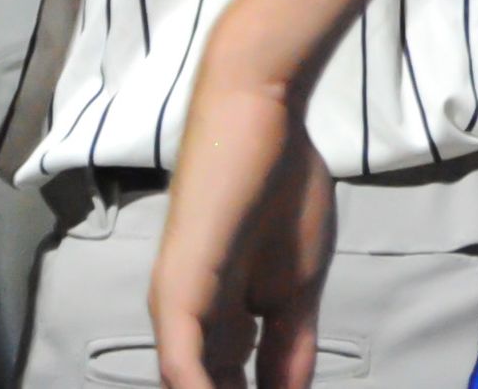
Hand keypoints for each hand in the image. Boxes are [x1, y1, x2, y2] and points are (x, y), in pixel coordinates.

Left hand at [150, 53, 333, 388]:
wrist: (261, 116)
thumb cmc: (282, 185)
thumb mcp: (300, 281)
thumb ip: (293, 341)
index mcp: (222, 318)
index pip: (234, 385)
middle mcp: (189, 322)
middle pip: (210, 386)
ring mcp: (179, 306)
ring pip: (189, 383)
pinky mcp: (177, 287)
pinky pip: (179, 357)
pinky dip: (194, 387)